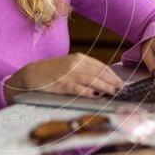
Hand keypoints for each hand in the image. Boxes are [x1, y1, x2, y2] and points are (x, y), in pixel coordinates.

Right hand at [4, 53, 125, 102]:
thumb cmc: (51, 72)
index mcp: (79, 58)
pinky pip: (78, 88)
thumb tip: (102, 81)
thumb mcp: (69, 66)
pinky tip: (95, 95)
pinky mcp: (62, 84)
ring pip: (92, 80)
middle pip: (99, 73)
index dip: (112, 75)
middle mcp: (75, 64)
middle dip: (112, 81)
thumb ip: (84, 71)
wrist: (32, 74)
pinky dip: (88, 92)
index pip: (101, 66)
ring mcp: (69, 74)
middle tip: (122, 89)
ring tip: (114, 92)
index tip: (121, 82)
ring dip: (105, 87)